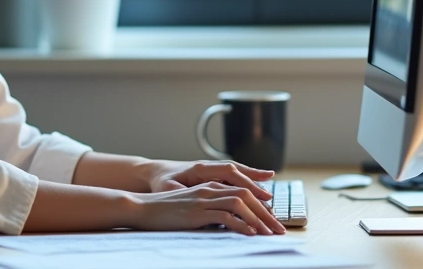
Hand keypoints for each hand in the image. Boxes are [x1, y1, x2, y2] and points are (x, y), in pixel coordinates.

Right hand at [130, 182, 285, 234]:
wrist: (141, 208)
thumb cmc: (164, 211)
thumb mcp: (191, 209)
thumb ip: (209, 212)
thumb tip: (228, 225)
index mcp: (209, 187)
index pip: (243, 192)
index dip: (261, 206)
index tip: (273, 221)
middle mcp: (209, 189)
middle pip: (247, 196)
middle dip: (267, 213)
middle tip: (280, 230)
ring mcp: (204, 199)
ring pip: (240, 204)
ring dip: (258, 219)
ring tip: (270, 233)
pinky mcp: (197, 212)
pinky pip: (225, 216)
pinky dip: (241, 225)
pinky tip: (250, 234)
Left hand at [145, 160, 274, 200]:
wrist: (157, 172)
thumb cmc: (163, 182)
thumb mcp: (168, 188)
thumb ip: (181, 192)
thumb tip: (191, 197)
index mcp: (200, 168)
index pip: (228, 172)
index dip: (245, 181)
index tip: (258, 192)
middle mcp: (210, 167)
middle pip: (238, 173)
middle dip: (255, 186)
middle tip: (270, 201)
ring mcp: (213, 171)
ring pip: (239, 175)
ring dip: (254, 185)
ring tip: (270, 198)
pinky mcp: (214, 176)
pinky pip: (235, 178)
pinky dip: (248, 182)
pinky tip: (261, 190)